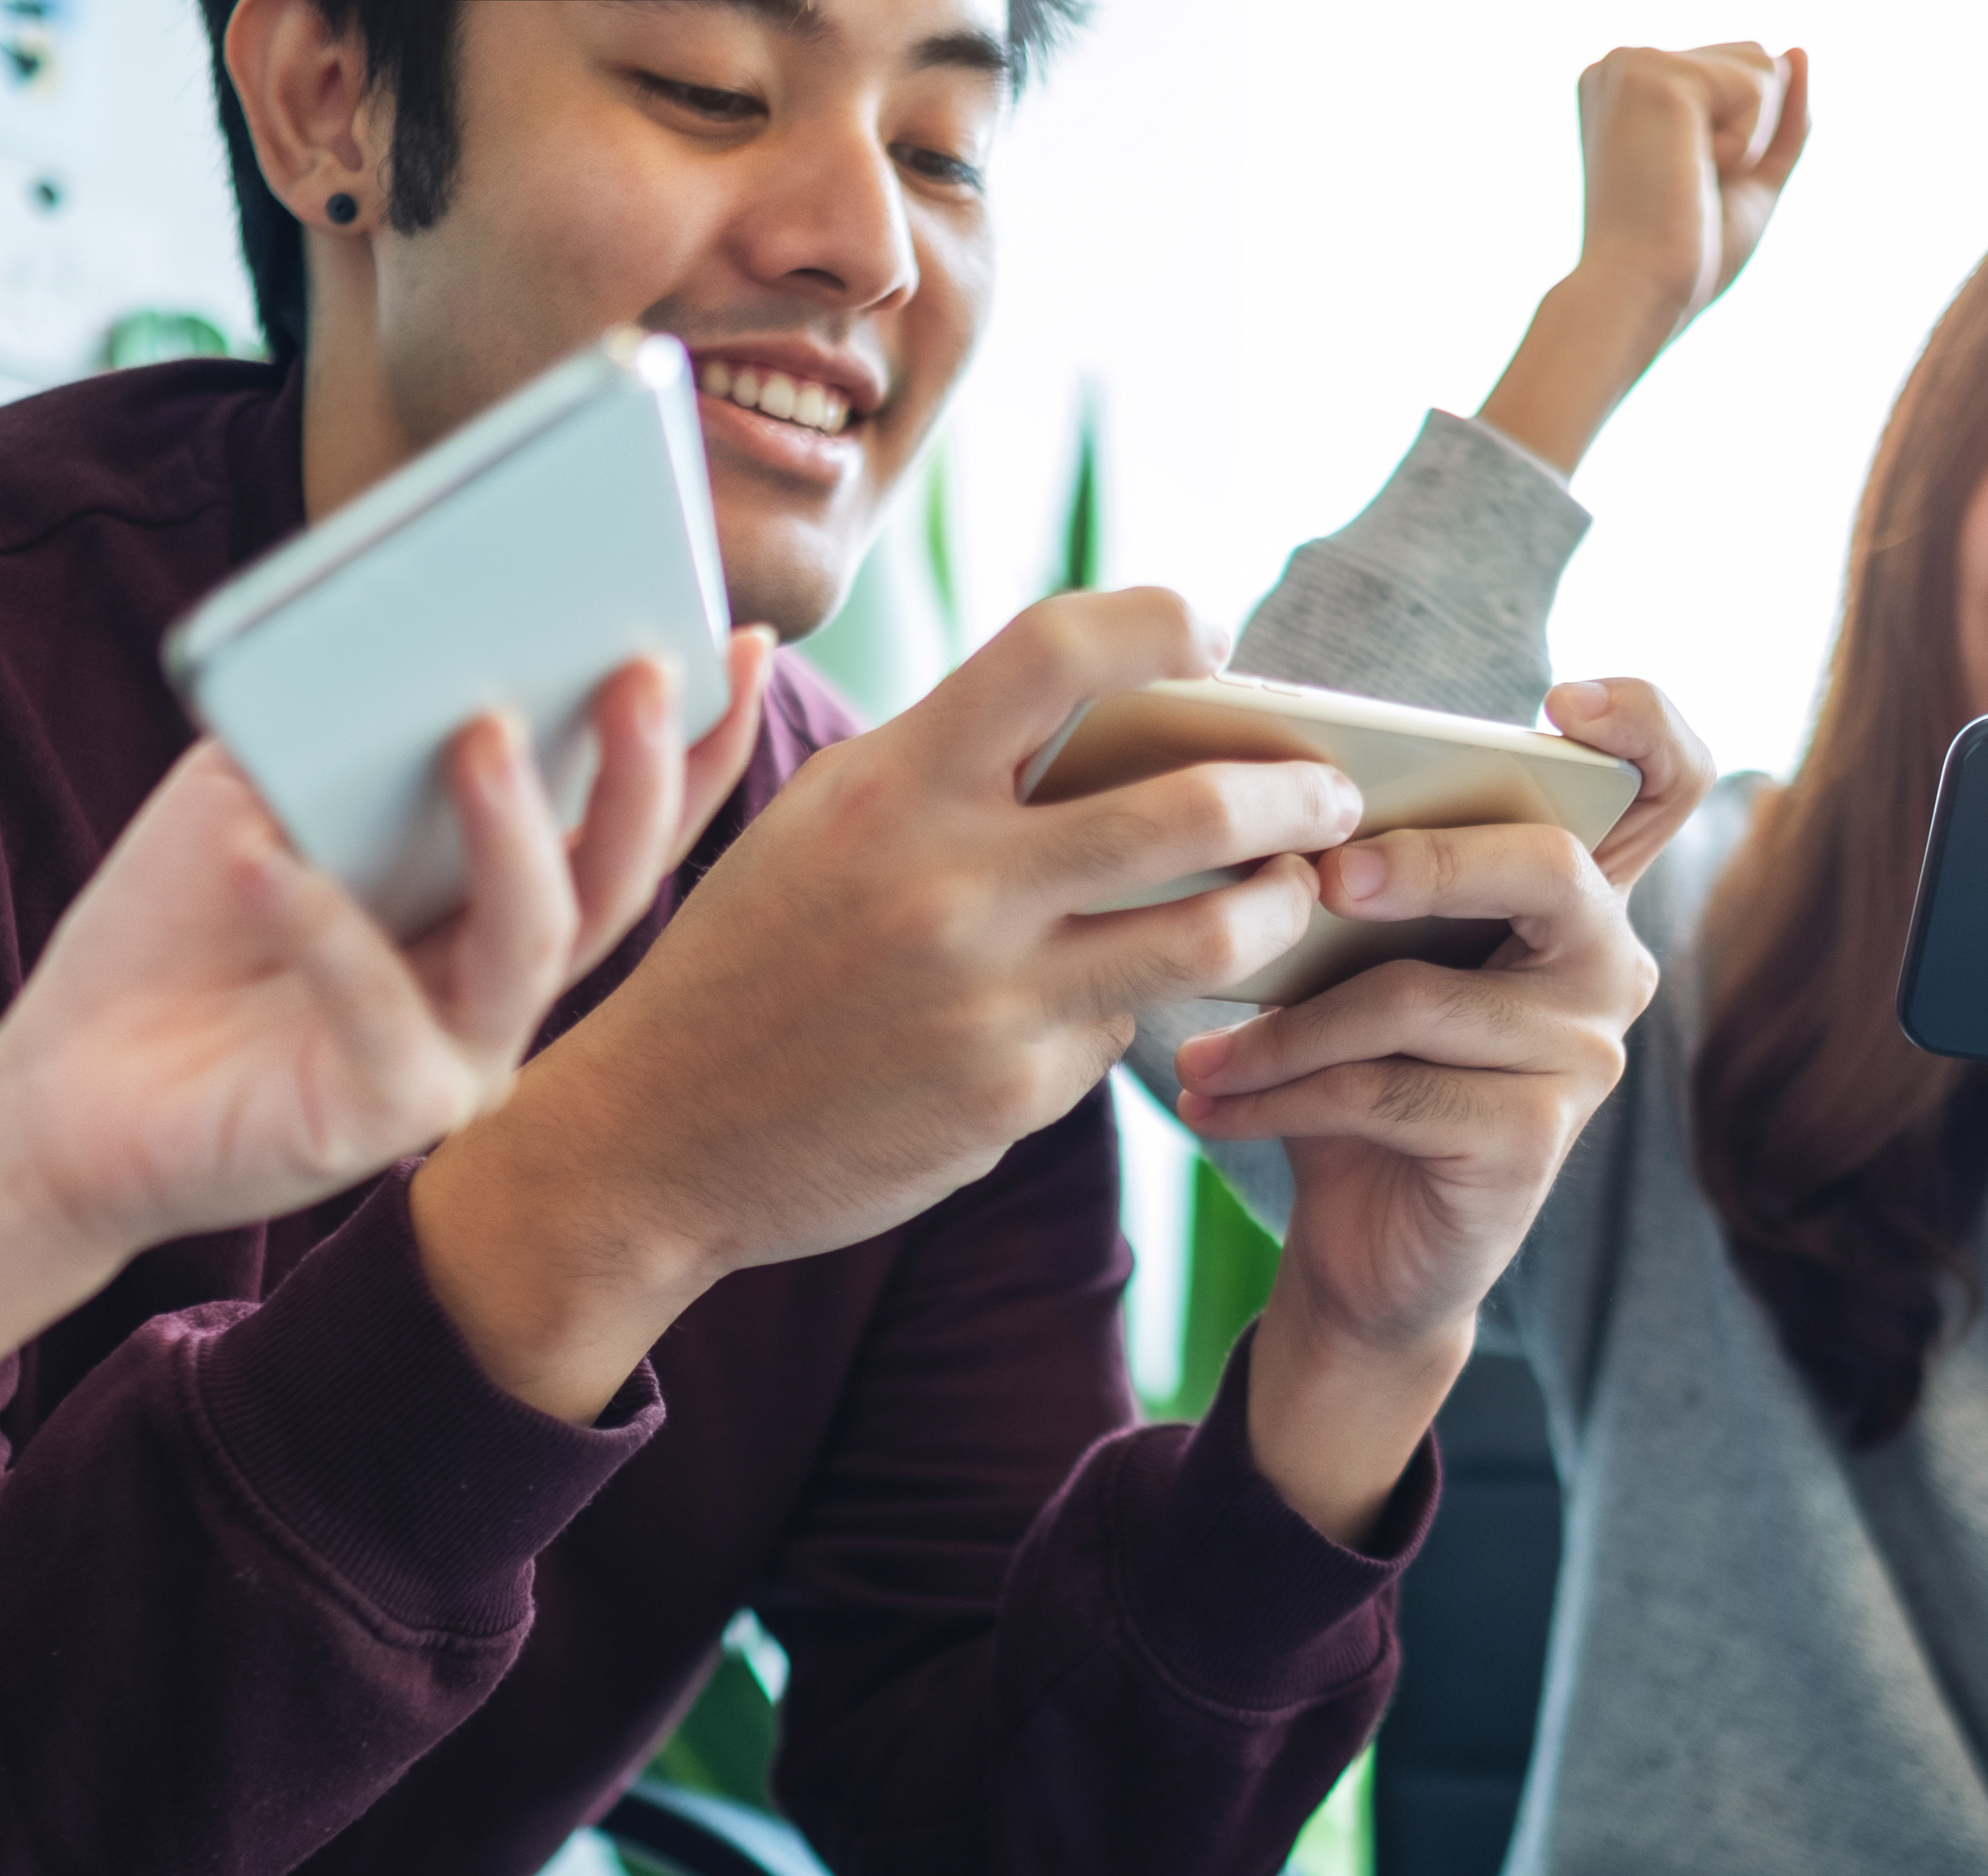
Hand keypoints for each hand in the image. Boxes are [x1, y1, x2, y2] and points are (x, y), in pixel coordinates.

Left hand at [0, 648, 741, 1263]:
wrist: (62, 1086)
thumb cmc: (176, 934)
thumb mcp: (255, 791)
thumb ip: (334, 720)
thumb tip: (415, 624)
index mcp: (495, 902)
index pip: (624, 818)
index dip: (698, 741)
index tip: (737, 640)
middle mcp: (503, 985)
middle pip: (618, 878)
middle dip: (647, 775)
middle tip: (640, 672)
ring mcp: (456, 1060)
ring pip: (537, 944)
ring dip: (519, 834)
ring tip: (481, 734)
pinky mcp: (378, 1120)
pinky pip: (385, 1022)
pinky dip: (330, 936)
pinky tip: (267, 860)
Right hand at [411, 588, 1367, 1422]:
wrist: (654, 1139)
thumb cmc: (747, 963)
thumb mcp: (813, 823)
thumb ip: (936, 758)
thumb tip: (1062, 682)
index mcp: (894, 783)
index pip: (1060, 649)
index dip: (1164, 623)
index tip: (1216, 639)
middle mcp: (950, 882)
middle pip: (1190, 803)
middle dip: (1295, 790)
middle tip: (1334, 793)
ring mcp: (989, 996)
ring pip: (1207, 933)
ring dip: (1280, 906)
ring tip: (1296, 892)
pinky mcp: (1011, 1094)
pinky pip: (1121, 1030)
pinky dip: (1137, 1006)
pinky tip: (1125, 1001)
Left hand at [1168, 680, 1704, 1538]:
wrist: (1368, 1249)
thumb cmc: (1360, 1072)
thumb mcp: (1360, 960)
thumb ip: (1361, 880)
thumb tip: (1264, 801)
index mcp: (1581, 898)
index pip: (1669, 786)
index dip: (1645, 725)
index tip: (1562, 700)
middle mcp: (1609, 968)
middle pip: (1549, 868)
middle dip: (1427, 860)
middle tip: (1320, 878)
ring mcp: (1585, 1059)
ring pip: (1421, 997)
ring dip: (1286, 1025)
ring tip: (1198, 1048)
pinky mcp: (1534, 1140)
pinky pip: (1386, 1089)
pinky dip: (1281, 1094)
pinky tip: (1212, 1102)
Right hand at [1477, 42, 1810, 476]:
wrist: (1639, 296)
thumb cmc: (1684, 255)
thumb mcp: (1749, 175)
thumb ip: (1780, 115)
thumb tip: (1799, 50)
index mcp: (1630, 88)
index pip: (1737, 74)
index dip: (1744, 139)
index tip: (1684, 185)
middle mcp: (1624, 65)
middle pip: (1755, 58)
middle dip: (1753, 130)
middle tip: (1690, 185)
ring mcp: (1636, 65)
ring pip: (1763, 65)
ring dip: (1751, 137)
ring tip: (1689, 177)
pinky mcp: (1659, 76)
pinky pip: (1760, 84)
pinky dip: (1747, 142)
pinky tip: (1693, 171)